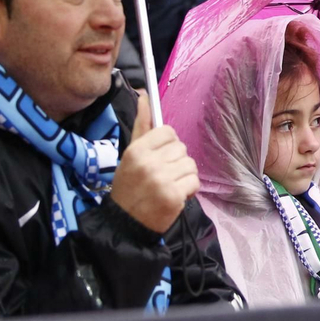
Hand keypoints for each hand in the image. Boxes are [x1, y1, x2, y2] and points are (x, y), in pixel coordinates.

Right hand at [110, 93, 199, 233]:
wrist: (125, 224)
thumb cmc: (129, 187)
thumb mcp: (130, 156)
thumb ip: (141, 126)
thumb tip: (144, 95)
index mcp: (136, 151)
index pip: (167, 131)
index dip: (168, 144)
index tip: (161, 156)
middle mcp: (148, 163)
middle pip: (181, 148)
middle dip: (176, 162)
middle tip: (162, 176)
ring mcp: (162, 179)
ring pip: (190, 164)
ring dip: (184, 176)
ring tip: (169, 186)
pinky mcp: (173, 195)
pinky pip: (194, 181)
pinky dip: (188, 190)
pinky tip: (175, 196)